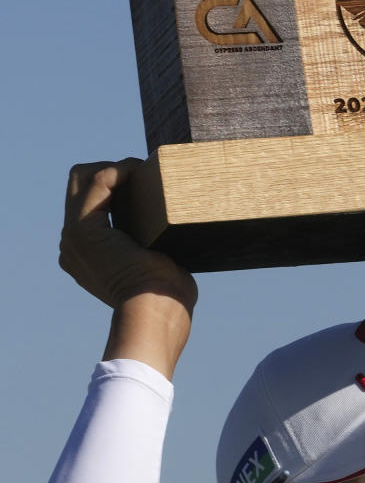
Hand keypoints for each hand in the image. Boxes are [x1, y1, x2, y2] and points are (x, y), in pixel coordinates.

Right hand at [60, 161, 197, 376]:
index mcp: (87, 256)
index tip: (149, 186)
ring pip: (83, 177)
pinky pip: (98, 180)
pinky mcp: (84, 230)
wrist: (155, 314)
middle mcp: (72, 246)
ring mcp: (73, 237)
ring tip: (145, 173)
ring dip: (118, 168)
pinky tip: (140, 172)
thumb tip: (173, 234)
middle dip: (111, 172)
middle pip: (79, 186)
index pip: (92, 205)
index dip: (117, 187)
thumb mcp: (157, 266)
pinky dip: (120, 170)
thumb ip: (153, 248)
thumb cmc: (166, 298)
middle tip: (143, 176)